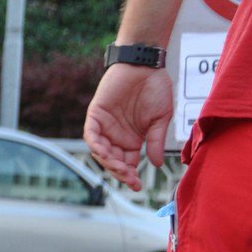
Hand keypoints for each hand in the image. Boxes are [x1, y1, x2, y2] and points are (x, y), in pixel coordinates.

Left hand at [84, 65, 173, 191]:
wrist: (146, 66)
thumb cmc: (156, 89)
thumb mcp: (160, 119)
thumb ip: (155, 141)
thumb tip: (157, 165)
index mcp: (132, 140)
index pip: (128, 163)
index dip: (131, 176)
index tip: (138, 186)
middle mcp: (117, 136)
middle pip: (113, 161)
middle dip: (120, 172)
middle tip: (129, 178)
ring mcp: (105, 126)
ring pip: (101, 151)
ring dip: (109, 162)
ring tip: (120, 167)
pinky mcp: (96, 115)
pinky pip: (91, 134)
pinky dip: (95, 144)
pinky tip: (104, 152)